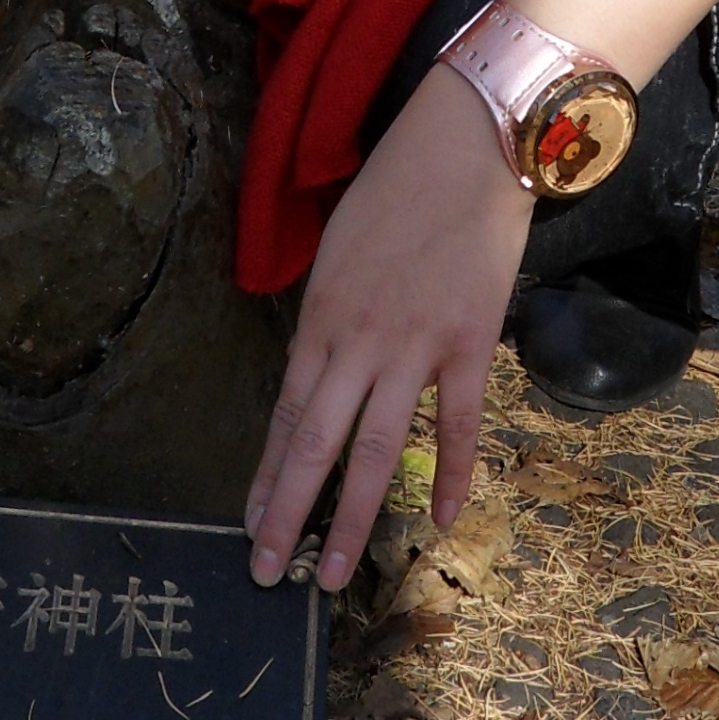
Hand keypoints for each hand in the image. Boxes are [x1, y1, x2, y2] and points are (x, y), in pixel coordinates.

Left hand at [245, 64, 532, 593]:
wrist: (469, 145)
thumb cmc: (398, 187)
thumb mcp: (339, 250)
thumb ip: (328, 318)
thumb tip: (320, 374)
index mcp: (321, 316)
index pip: (285, 414)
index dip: (265, 476)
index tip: (249, 526)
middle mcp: (359, 340)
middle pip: (316, 445)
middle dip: (288, 515)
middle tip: (267, 573)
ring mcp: (416, 345)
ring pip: (376, 449)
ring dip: (352, 517)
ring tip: (333, 574)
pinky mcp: (469, 342)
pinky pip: (457, 423)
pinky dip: (451, 475)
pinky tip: (438, 520)